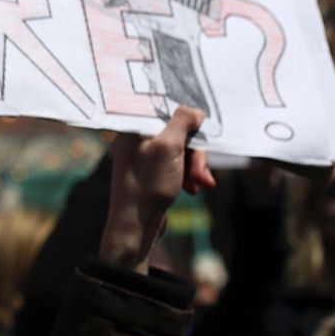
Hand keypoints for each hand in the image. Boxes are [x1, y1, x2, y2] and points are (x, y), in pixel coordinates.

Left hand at [98, 107, 215, 273]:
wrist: (135, 227)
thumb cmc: (147, 185)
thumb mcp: (168, 147)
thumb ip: (181, 122)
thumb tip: (194, 111)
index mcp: (133, 126)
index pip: (165, 108)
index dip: (186, 118)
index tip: (201, 127)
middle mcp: (136, 138)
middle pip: (177, 132)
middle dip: (194, 152)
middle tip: (199, 171)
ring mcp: (143, 156)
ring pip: (180, 150)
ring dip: (194, 166)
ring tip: (199, 183)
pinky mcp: (151, 173)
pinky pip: (176, 165)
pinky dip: (187, 175)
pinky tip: (191, 189)